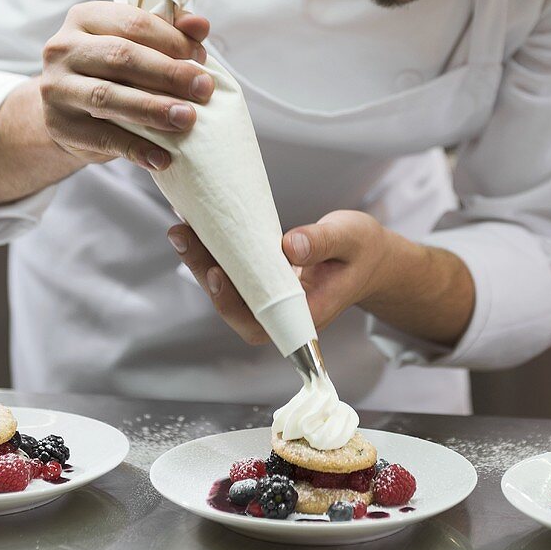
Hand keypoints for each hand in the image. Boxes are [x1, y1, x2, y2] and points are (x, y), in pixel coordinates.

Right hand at [41, 1, 213, 171]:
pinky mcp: (60, 126)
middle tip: (204, 89)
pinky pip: (102, 139)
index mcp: (85, 18)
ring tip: (186, 119)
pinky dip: (136, 149)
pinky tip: (162, 158)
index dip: (172, 40)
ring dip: (153, 109)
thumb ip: (168, 31)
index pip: (133, 23)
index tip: (202, 59)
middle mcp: (64, 48)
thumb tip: (200, 25)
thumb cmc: (111, 71)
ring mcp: (58, 88)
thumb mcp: (135, 45)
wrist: (67, 111)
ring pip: (108, 96)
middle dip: (169, 74)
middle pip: (121, 57)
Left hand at [167, 210, 389, 344]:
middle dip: (204, 272)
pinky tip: (197, 227)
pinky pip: (233, 272)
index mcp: (306, 314)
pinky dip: (213, 251)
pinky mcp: (262, 281)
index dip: (233, 305)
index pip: (260, 323)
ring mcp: (270, 299)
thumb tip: (290, 246)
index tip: (217, 274)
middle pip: (234, 305)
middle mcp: (282, 313)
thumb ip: (323, 242)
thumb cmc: (363, 251)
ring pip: (228, 289)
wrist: (368, 257)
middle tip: (184, 238)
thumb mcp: (350, 239)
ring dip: (201, 260)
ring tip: (182, 229)